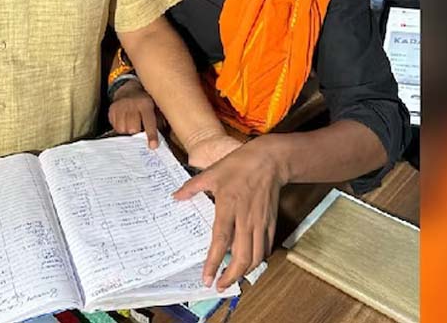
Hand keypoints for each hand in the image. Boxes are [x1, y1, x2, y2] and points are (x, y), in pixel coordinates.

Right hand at [108, 80, 163, 147]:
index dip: (151, 135)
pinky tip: (124, 122)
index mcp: (146, 104)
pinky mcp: (112, 110)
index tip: (153, 146)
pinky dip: (120, 128)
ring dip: (127, 131)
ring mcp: (120, 107)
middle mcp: (132, 104)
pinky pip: (114, 126)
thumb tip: (162, 139)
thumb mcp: (156, 109)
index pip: (149, 122)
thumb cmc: (146, 104)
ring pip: (122, 129)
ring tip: (131, 125)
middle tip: (139, 130)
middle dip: (136, 133)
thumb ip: (159, 122)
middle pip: (132, 129)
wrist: (130, 90)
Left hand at [174, 137, 286, 290]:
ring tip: (234, 278)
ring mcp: (260, 222)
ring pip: (256, 256)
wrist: (270, 160)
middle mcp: (245, 219)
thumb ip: (192, 187)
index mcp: (228, 208)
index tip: (207, 279)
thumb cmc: (239, 165)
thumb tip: (175, 197)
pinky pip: (266, 247)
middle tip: (220, 286)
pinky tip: (250, 262)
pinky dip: (258, 259)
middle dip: (231, 276)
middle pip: (242, 257)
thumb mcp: (212, 173)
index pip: (220, 241)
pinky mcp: (271, 222)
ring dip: (245, 272)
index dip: (214, 263)